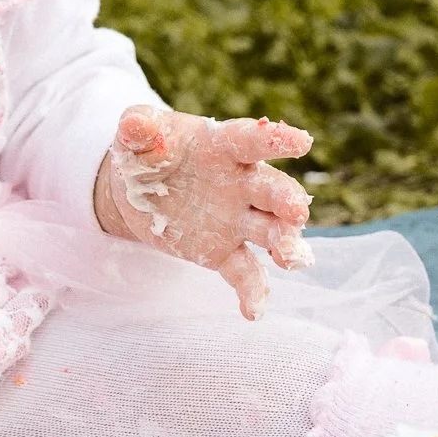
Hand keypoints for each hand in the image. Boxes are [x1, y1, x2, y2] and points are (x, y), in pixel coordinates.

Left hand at [92, 105, 313, 319]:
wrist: (139, 189)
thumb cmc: (146, 151)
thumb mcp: (136, 135)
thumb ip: (137, 128)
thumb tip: (135, 125)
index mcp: (222, 147)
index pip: (251, 140)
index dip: (275, 139)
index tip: (302, 141)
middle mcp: (240, 183)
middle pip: (272, 190)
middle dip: (287, 201)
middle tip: (297, 213)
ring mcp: (237, 219)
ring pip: (270, 231)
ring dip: (285, 244)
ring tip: (291, 260)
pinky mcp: (224, 251)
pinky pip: (245, 272)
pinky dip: (253, 291)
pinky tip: (253, 312)